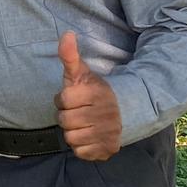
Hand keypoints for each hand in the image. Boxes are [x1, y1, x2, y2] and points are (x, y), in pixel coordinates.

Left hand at [54, 31, 121, 160]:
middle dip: (67, 115)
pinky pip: (80, 152)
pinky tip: (89, 135)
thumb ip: (70, 55)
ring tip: (83, 123)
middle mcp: (104, 114)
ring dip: (73, 131)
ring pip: (70, 138)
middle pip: (64, 120)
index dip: (64, 98)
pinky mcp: (107, 150)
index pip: (62, 100)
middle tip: (78, 111)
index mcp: (96, 93)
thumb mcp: (82, 72)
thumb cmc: (94, 91)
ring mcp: (107, 133)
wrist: (124, 111)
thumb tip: (66, 34)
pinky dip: (81, 146)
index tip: (74, 97)